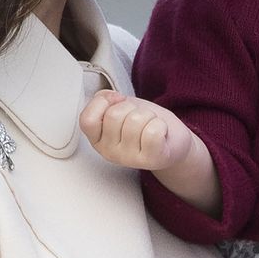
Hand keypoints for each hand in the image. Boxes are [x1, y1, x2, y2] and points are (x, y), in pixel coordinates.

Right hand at [79, 90, 195, 170]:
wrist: (171, 140)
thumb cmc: (143, 123)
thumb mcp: (118, 107)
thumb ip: (104, 99)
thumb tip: (109, 97)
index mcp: (98, 139)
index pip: (87, 120)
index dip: (103, 102)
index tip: (117, 101)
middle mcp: (109, 152)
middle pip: (114, 114)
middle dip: (131, 108)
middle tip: (139, 118)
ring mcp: (129, 158)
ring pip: (135, 120)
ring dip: (148, 115)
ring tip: (150, 125)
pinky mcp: (151, 160)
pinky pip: (153, 131)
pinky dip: (160, 125)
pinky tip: (160, 133)